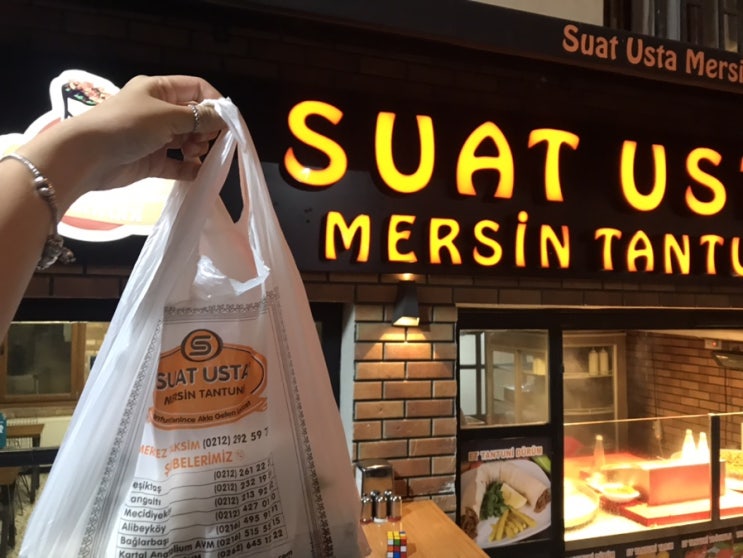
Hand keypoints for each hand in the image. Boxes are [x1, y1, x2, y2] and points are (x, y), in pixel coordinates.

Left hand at [17, 74, 225, 210]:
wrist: (88, 156)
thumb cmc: (126, 126)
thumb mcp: (166, 115)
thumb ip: (198, 117)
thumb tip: (223, 118)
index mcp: (159, 90)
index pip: (196, 88)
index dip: (214, 102)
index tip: (226, 121)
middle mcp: (158, 111)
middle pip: (195, 116)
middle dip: (206, 128)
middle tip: (204, 140)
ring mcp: (155, 137)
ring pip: (188, 140)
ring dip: (198, 148)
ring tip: (192, 153)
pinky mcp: (152, 161)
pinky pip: (178, 164)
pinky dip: (190, 168)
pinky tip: (198, 173)